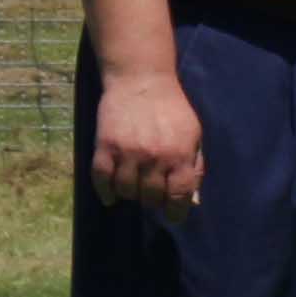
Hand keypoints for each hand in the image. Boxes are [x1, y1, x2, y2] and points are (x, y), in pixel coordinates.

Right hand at [89, 66, 202, 219]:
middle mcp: (154, 157)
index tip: (173, 215)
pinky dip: (105, 192)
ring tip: (134, 189)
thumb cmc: (172, 109)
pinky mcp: (105, 147)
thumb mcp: (194, 135)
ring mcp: (127, 153)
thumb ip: (193, 167)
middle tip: (152, 196)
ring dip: (131, 195)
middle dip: (153, 201)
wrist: (141, 81)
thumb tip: (193, 200)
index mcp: (180, 155)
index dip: (176, 212)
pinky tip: (111, 197)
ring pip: (126, 191)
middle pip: (151, 197)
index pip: (179, 195)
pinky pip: (101, 179)